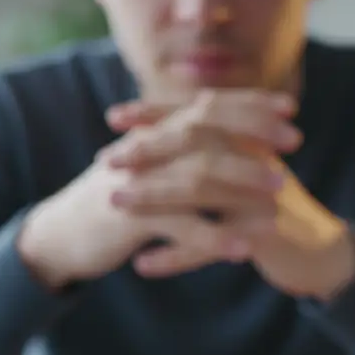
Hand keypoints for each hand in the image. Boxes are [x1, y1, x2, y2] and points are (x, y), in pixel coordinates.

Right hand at [15, 90, 298, 288]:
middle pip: (206, 127)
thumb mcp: (147, 170)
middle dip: (254, 131)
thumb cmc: (112, 203)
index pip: (207, 105)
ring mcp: (138, 182)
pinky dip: (214, 237)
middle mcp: (146, 149)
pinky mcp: (130, 220)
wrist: (59, 236)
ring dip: (242, 180)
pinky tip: (243, 250)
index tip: (290, 108)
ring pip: (197, 174)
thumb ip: (181, 153)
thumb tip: (228, 141)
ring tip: (281, 192)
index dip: (249, 104)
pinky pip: (179, 226)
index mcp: (154, 133)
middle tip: (295, 142)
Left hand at [107, 93, 354, 299]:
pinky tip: (142, 265)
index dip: (156, 112)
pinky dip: (175, 256)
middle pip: (196, 142)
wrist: (319, 253)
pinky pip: (212, 244)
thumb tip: (164, 131)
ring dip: (152, 197)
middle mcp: (257, 159)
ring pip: (200, 189)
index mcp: (250, 140)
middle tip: (105, 160)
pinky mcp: (265, 233)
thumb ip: (214, 152)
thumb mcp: (244, 174)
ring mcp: (262, 194)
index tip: (113, 116)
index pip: (198, 114)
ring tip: (114, 204)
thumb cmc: (270, 211)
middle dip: (147, 149)